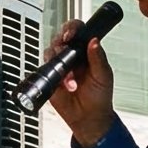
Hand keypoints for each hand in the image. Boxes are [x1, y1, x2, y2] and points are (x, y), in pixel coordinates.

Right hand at [44, 18, 117, 147]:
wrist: (89, 118)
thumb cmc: (100, 97)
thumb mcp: (103, 76)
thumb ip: (98, 58)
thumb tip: (94, 41)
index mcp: (86, 52)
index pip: (78, 32)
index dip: (72, 29)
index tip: (70, 35)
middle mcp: (72, 57)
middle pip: (60, 38)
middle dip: (60, 43)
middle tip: (64, 51)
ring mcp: (61, 67)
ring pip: (50, 52)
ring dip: (58, 61)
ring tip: (70, 79)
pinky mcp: (51, 78)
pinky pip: (44, 69)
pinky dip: (51, 73)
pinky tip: (61, 83)